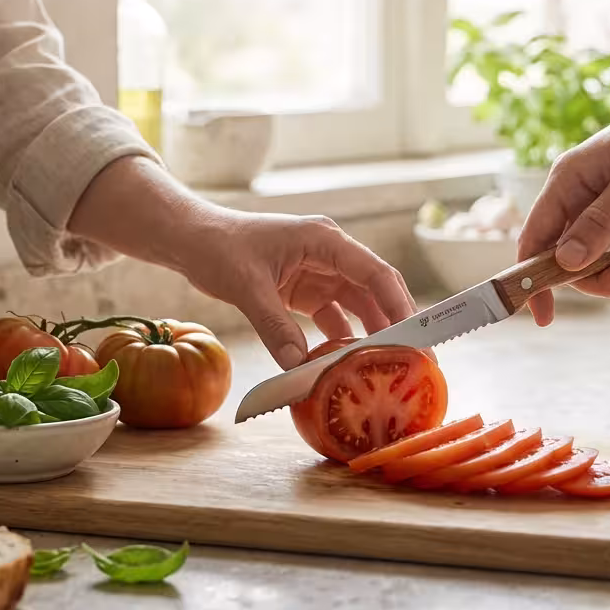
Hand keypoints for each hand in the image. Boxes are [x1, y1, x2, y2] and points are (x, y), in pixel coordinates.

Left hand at [170, 211, 418, 369]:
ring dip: (371, 335)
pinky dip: (340, 340)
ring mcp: (320, 272)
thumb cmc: (219, 248)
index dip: (400, 306)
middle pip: (375, 291)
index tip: (416, 339)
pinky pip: (334, 317)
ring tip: (386, 368)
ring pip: (358, 306)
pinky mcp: (306, 290)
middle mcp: (330, 254)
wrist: (193, 240)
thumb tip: (298, 367)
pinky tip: (344, 365)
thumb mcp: (247, 286)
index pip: (376, 274)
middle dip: (395, 325)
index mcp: (324, 240)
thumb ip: (274, 326)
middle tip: (414, 362)